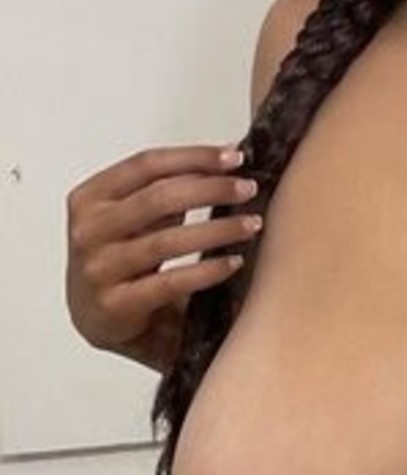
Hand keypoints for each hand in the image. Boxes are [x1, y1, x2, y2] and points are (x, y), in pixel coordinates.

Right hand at [65, 147, 261, 372]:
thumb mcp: (134, 216)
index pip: (147, 164)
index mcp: (89, 197)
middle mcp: (87, 231)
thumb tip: (226, 156)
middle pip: (158, 198)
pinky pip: (170, 282)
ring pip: (167, 241)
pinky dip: (207, 270)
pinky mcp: (115, 307)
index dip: (194, 156)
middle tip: (248, 188)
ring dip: (218, 229)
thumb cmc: (121, 257)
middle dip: (211, 189)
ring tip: (251, 224)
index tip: (234, 156)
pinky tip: (233, 262)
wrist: (96, 318)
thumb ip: (167, 189)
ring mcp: (97, 271)